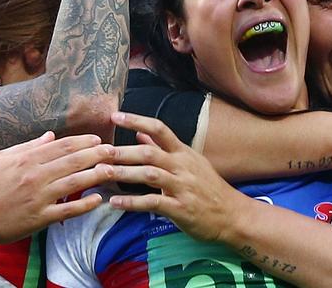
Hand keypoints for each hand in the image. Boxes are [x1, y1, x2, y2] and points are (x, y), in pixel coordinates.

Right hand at [0, 131, 113, 245]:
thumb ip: (29, 146)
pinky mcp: (39, 218)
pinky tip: (98, 199)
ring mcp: (38, 197)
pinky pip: (67, 210)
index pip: (63, 146)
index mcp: (27, 159)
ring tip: (112, 170)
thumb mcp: (4, 158)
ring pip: (75, 183)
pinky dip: (84, 205)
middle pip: (73, 161)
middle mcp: (35, 176)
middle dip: (97, 154)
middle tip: (115, 151)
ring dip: (96, 175)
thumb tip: (52, 135)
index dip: (83, 141)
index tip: (98, 140)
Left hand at [107, 112, 245, 242]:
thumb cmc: (208, 187)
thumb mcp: (189, 162)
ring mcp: (182, 187)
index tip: (114, 116)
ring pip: (149, 175)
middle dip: (122, 151)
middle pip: (149, 153)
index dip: (136, 120)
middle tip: (99, 150)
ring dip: (124, 174)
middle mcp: (183, 166)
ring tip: (101, 174)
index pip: (160, 129)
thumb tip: (140, 132)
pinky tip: (115, 202)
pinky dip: (132, 202)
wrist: (233, 214)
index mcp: (183, 152)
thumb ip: (163, 148)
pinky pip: (153, 203)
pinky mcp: (181, 208)